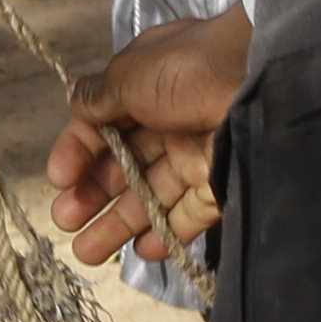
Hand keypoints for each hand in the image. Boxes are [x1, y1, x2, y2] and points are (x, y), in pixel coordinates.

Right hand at [51, 9, 249, 265]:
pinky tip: (143, 251)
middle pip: (123, 165)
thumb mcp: (132, 74)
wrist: (262, 79)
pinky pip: (188, 213)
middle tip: (65, 222)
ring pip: (150, 195)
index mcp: (145, 88)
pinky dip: (167, 233)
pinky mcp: (220, 181)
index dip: (76, 152)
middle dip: (91, 195)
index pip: (101, 125)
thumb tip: (74, 99)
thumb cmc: (189, 68)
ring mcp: (194, 152)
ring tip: (86, 253)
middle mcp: (168, 121)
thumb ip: (99, 95)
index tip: (58, 179)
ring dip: (118, 224)